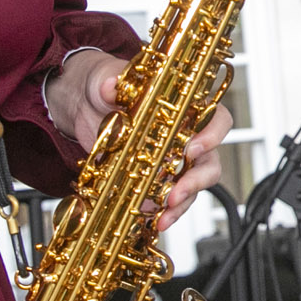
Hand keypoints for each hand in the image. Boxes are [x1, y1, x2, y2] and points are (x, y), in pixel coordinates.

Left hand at [45, 50, 236, 230]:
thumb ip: (109, 81)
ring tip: (164, 214)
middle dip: (197, 179)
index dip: (213, 134)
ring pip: (195, 184)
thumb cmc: (106, 86)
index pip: (217, 119)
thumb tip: (110, 85)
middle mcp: (186, 135)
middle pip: (211, 159)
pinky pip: (172, 200)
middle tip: (177, 191)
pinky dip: (166, 213)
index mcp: (185, 107)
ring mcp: (173, 161)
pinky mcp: (156, 180)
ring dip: (183, 201)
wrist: (84, 107)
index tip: (193, 148)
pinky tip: (155, 221)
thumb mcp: (104, 78)